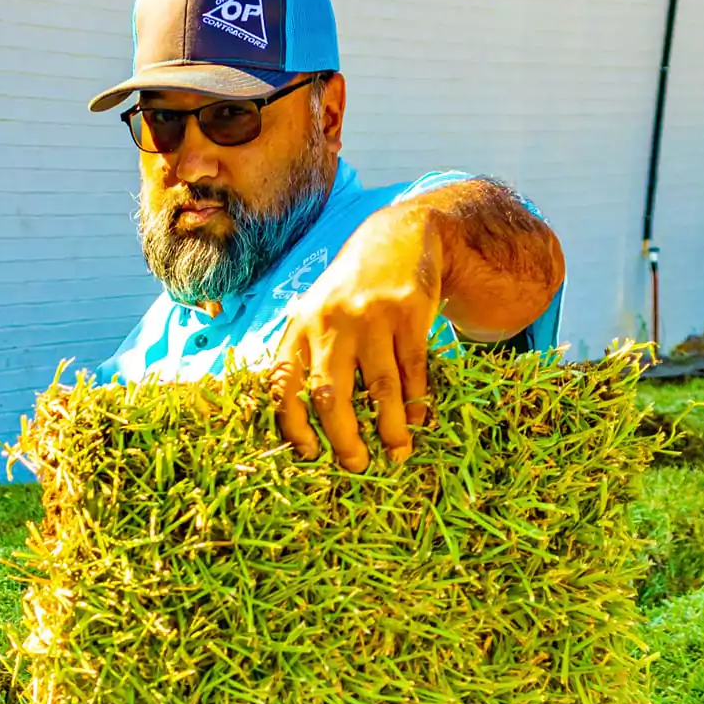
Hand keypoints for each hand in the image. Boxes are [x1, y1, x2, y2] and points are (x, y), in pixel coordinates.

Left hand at [271, 202, 441, 471]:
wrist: (398, 239)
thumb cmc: (350, 294)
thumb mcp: (317, 315)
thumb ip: (309, 358)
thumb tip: (311, 430)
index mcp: (299, 328)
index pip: (285, 386)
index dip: (294, 427)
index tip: (311, 454)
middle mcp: (329, 323)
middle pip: (330, 396)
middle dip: (344, 439)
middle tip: (357, 465)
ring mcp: (370, 317)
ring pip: (379, 389)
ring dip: (390, 429)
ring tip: (397, 453)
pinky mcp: (408, 314)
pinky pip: (413, 370)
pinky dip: (417, 403)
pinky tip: (417, 422)